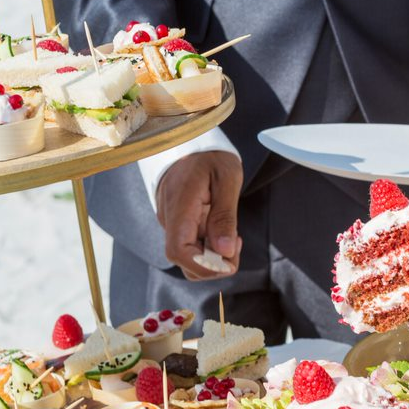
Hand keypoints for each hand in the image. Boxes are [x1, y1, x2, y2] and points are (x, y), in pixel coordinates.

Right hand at [156, 151, 243, 280]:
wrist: (194, 142)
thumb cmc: (212, 157)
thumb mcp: (227, 178)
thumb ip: (224, 216)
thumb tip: (224, 251)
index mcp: (179, 207)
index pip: (178, 251)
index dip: (203, 265)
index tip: (229, 260)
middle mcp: (171, 219)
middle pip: (184, 261)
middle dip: (214, 265)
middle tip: (237, 244)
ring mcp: (173, 223)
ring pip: (189, 257)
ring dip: (214, 258)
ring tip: (233, 238)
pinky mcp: (180, 224)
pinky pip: (193, 246)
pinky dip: (211, 248)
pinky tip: (225, 233)